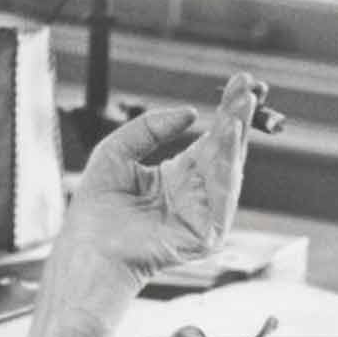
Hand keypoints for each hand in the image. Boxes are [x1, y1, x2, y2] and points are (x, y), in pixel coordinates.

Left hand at [10, 74, 263, 336]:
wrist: (87, 252)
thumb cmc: (95, 212)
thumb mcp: (116, 152)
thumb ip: (150, 127)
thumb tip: (189, 114)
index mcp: (177, 178)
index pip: (209, 141)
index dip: (225, 113)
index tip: (240, 84)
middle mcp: (195, 195)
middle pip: (224, 152)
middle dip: (238, 119)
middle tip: (250, 88)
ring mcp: (203, 216)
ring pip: (227, 170)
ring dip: (236, 137)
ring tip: (239, 109)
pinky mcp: (205, 235)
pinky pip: (221, 195)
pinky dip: (226, 164)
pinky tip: (227, 137)